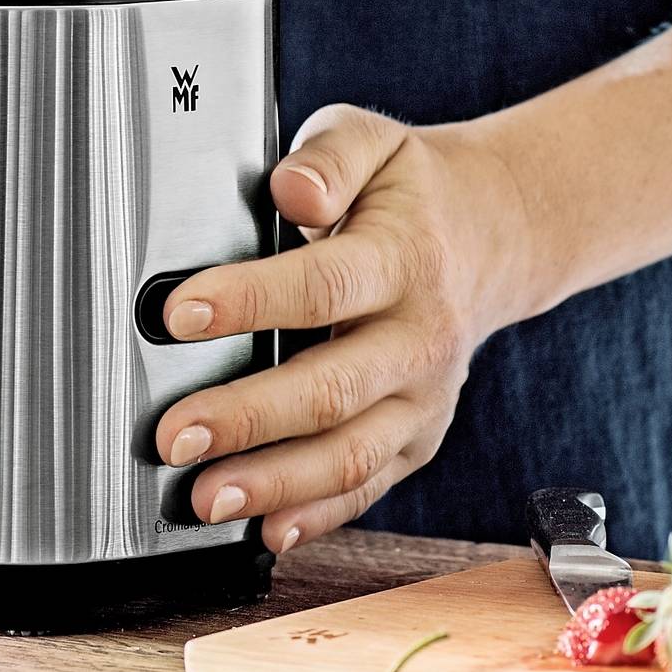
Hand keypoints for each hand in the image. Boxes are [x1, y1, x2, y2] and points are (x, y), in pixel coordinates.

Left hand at [152, 106, 537, 550]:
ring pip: (350, 454)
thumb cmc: (411, 191)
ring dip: (275, 484)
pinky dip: (318, 516)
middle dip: (248, 419)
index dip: (250, 301)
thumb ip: (328, 156)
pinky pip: (369, 486)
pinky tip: (266, 530)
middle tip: (174, 433)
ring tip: (203, 497)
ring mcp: (422, 397)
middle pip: (332, 389)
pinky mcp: (417, 437)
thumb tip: (293, 186)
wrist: (496, 238)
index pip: (323, 285)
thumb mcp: (374, 141)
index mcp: (403, 258)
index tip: (179, 313)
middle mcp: (418, 338)